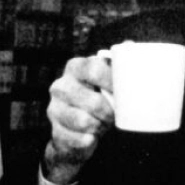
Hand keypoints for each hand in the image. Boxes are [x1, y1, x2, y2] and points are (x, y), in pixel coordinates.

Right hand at [44, 54, 114, 184]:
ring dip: (100, 126)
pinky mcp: (55, 132)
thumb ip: (119, 63)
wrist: (78, 130)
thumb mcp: (107, 80)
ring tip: (103, 124)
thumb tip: (129, 44)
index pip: (93, 69)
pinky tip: (92, 137)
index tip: (124, 94)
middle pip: (92, 101)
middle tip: (115, 115)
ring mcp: (54, 109)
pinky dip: (90, 140)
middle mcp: (60, 85)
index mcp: (75, 67)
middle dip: (109, 112)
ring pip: (84, 121)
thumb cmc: (98, 98)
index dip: (112, 83)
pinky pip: (78, 139)